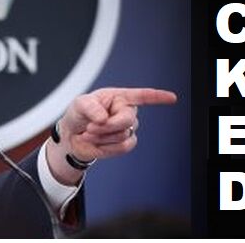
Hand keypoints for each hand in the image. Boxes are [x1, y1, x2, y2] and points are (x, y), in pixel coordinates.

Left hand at [47, 87, 176, 184]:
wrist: (72, 136)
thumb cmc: (79, 114)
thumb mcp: (80, 105)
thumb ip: (91, 108)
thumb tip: (104, 118)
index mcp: (118, 97)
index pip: (142, 96)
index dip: (157, 97)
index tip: (172, 98)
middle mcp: (126, 112)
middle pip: (127, 120)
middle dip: (106, 126)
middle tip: (90, 126)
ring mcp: (127, 129)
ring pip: (122, 135)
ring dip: (102, 136)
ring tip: (90, 133)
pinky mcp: (125, 143)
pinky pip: (122, 147)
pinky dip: (106, 146)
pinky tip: (96, 142)